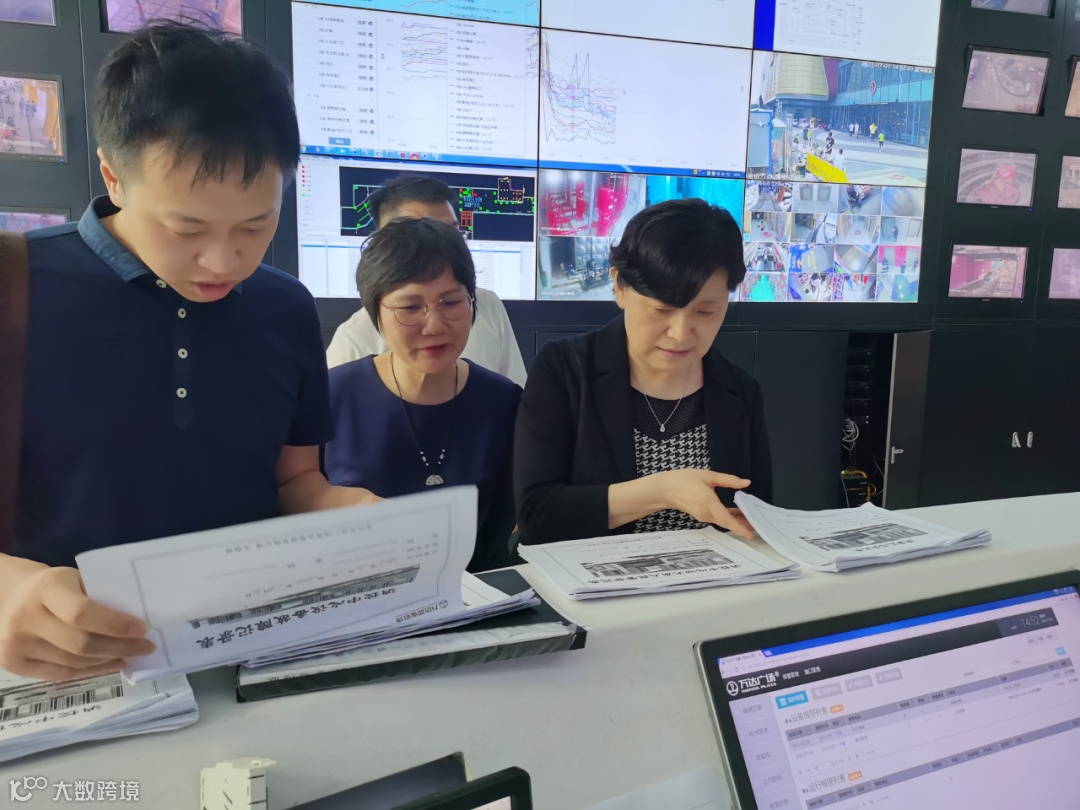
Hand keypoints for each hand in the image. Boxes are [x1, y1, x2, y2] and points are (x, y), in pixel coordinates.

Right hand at [0, 563, 154, 680]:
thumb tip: (137, 619)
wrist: (10, 596)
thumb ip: (100, 595)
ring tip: (130, 655)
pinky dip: (90, 671)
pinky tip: (110, 664)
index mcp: (46, 589)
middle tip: (146, 646)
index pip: (82, 613)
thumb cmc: (55, 585)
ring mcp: (15, 644)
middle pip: (80, 643)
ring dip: (107, 660)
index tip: (143, 629)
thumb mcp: (76, 578)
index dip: (115, 624)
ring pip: (72, 662)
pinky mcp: (11, 663)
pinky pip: (60, 674)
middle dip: (119, 647)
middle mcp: (26, 618)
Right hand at [654, 469, 754, 539]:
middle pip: (727, 522)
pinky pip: (718, 518)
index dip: (739, 527)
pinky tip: (737, 513)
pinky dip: (729, 517)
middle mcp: (706, 513)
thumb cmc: (683, 480)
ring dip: (737, 520)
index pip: (726, 518)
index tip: (750, 534)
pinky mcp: (701, 515)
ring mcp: (703, 516)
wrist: (665, 489)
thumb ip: (728, 480)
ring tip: (751, 518)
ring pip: (723, 521)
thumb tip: (745, 483)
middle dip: (743, 524)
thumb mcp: (707, 476)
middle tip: (758, 525)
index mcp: (708, 502)